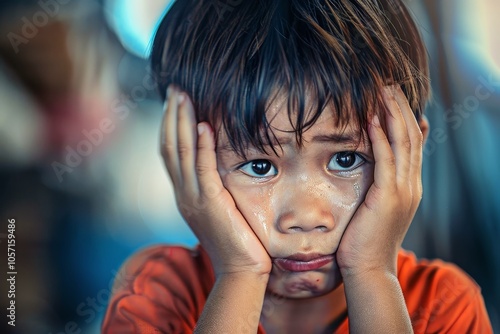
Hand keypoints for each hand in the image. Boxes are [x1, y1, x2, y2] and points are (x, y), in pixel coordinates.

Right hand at [160, 86, 271, 276]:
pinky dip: (201, 146)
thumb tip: (218, 163)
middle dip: (171, 116)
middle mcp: (183, 194)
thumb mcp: (219, 208)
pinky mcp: (210, 203)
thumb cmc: (236, 239)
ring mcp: (194, 199)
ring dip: (181, 123)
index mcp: (184, 194)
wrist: (241, 269)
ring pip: (180, 153)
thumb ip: (212, 185)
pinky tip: (202, 125)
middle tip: (173, 88)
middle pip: (169, 147)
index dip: (170, 126)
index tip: (174, 102)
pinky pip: (202, 169)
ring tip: (182, 96)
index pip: (170, 153)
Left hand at [336, 86, 422, 276]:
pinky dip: (380, 137)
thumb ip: (381, 185)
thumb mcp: (378, 207)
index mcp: (410, 186)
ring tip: (384, 91)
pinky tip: (373, 119)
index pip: (412, 143)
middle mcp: (412, 184)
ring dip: (393, 114)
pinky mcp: (388, 196)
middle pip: (411, 136)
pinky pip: (386, 159)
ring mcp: (403, 190)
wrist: (369, 268)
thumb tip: (374, 168)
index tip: (396, 97)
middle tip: (390, 85)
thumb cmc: (366, 239)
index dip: (406, 117)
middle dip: (401, 108)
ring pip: (403, 142)